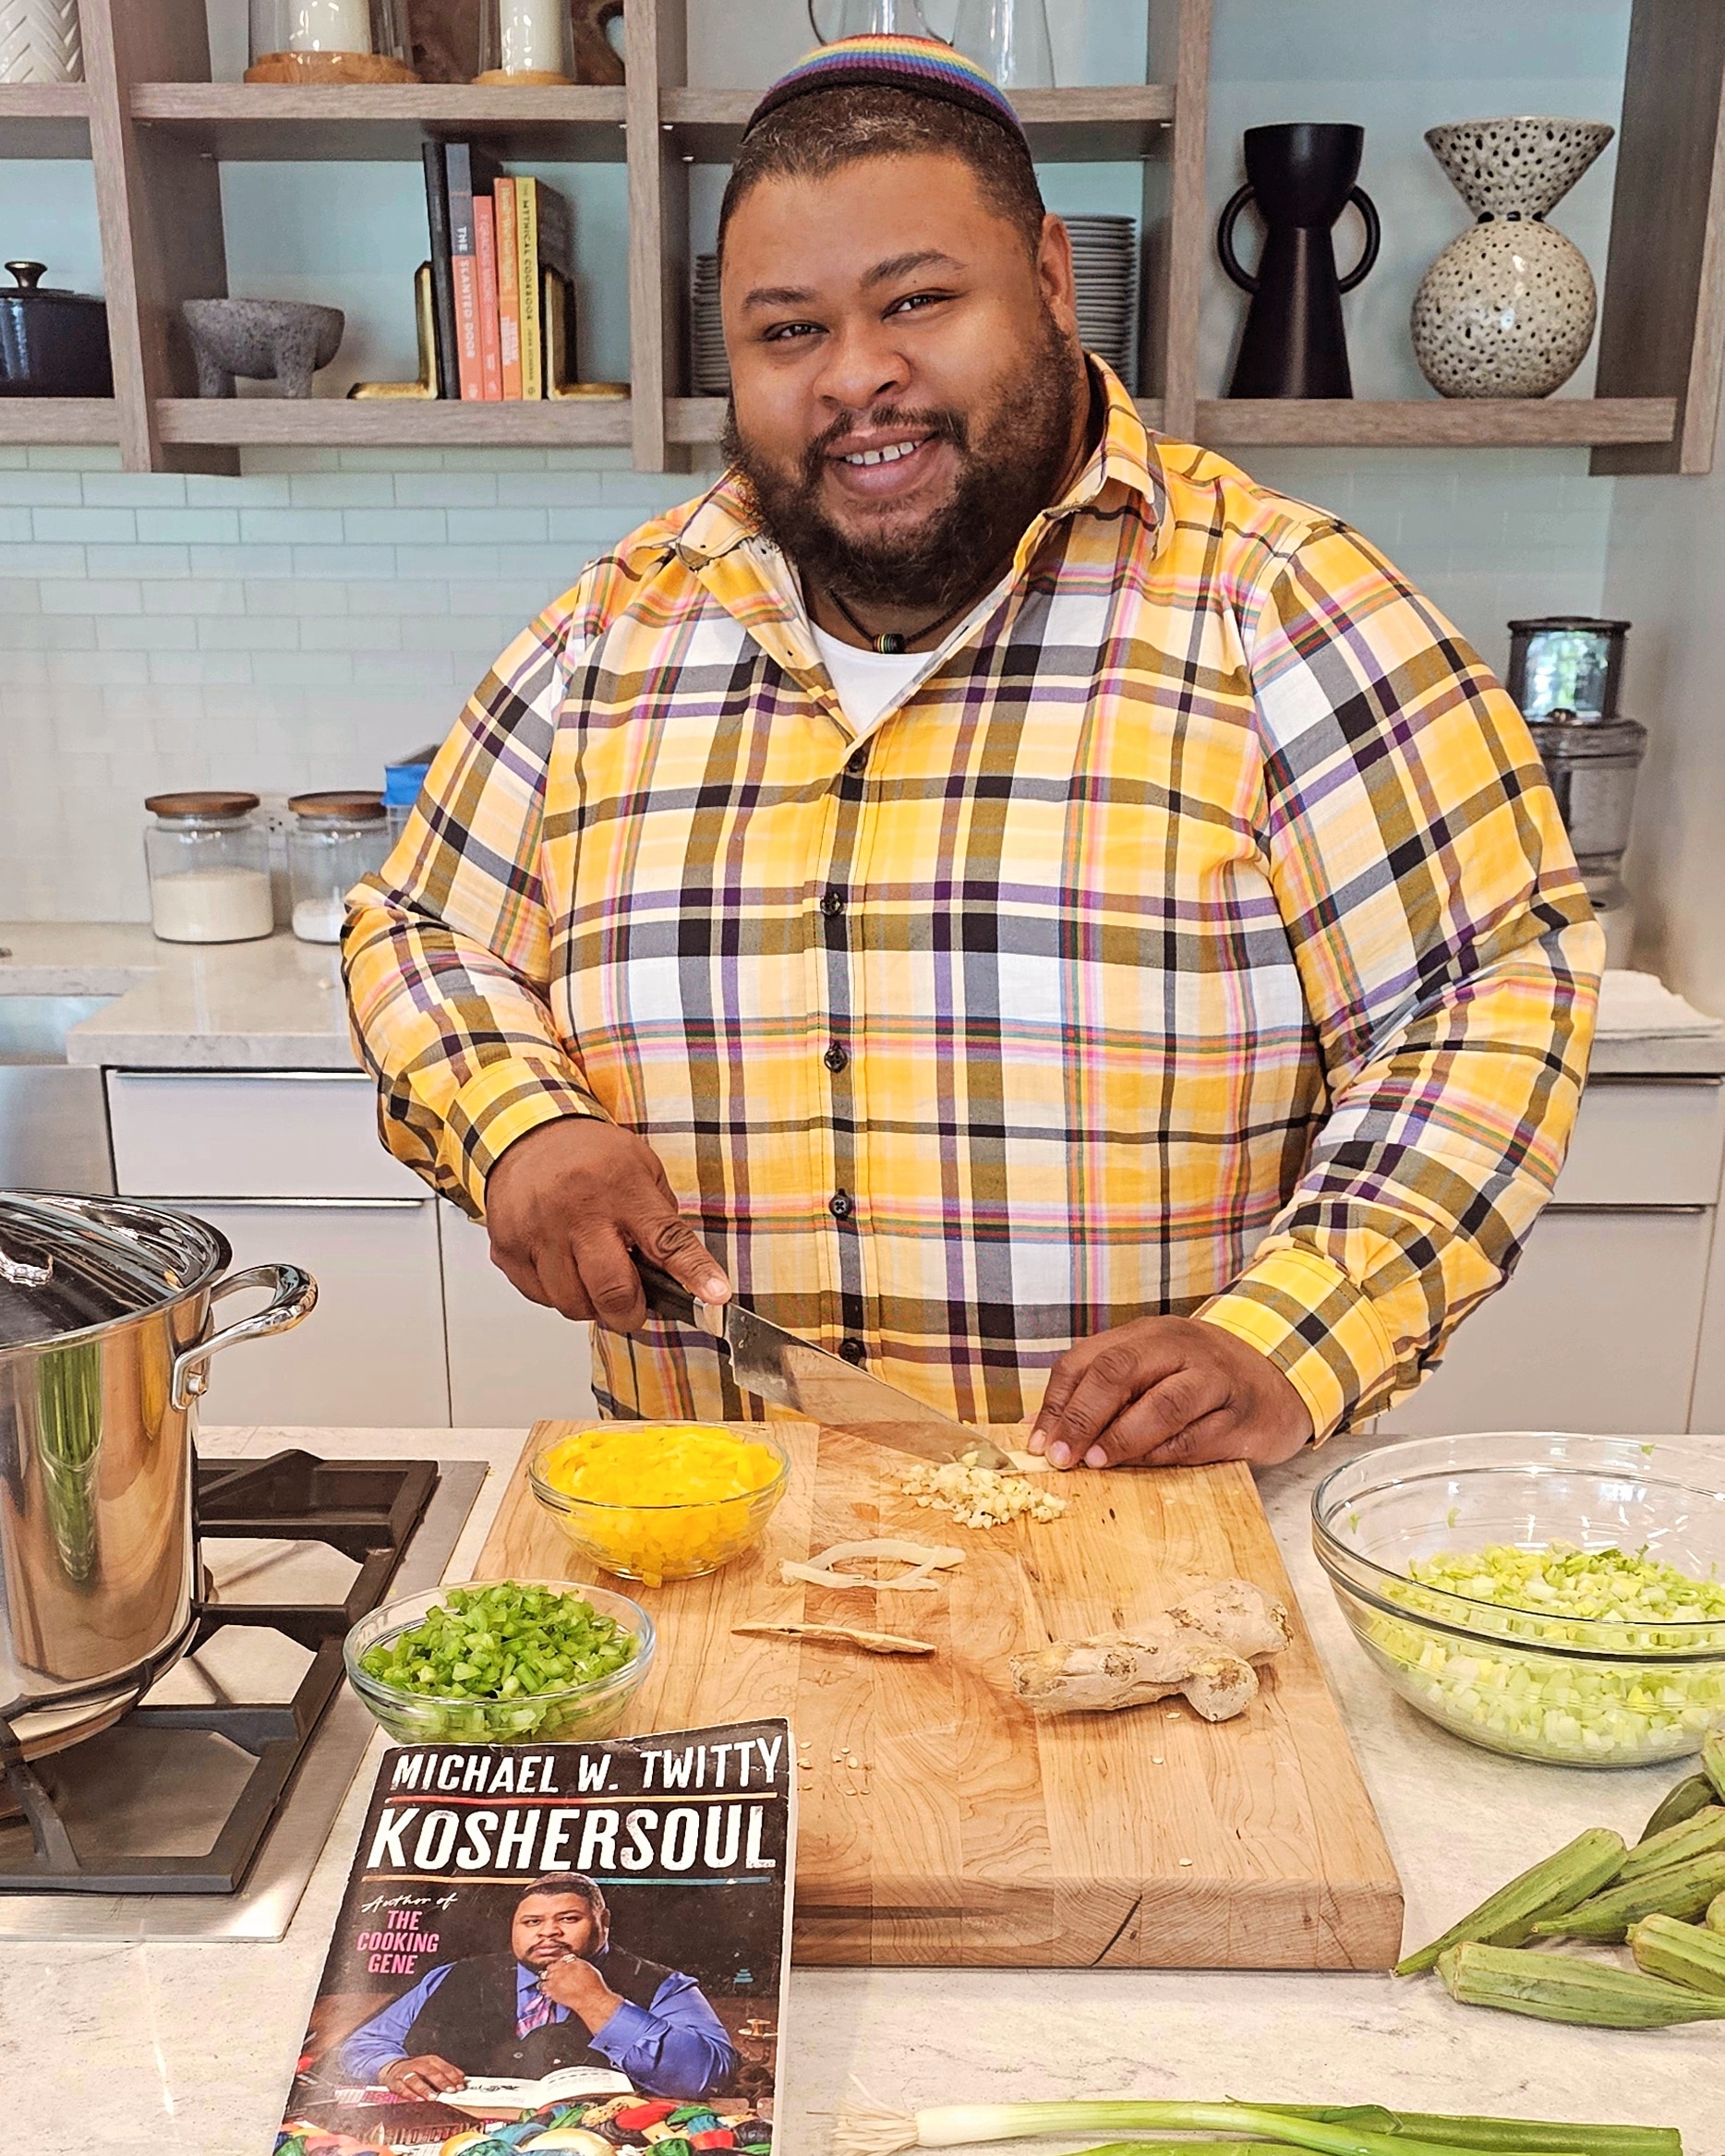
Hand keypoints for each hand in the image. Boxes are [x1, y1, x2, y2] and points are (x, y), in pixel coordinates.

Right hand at [379, 2053, 465, 2099]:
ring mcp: (405, 2073)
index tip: (459, 2085)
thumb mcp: (432, 2067)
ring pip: (415, 2079)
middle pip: (430, 2071)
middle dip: (441, 2081)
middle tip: (450, 2090)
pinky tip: (418, 2100)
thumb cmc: (416, 2070)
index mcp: (428, 2060)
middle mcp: (417, 2064)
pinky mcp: (395, 2082)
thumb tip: (462, 2078)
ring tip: (434, 2097)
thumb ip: (446, 2072)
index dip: (452, 2076)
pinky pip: (402, 2088)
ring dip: (425, 2088)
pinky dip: (410, 2094)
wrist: (393, 2068)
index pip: (442, 2066)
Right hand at [485, 1118, 729, 1329]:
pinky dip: (558, 1293)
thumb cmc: (590, 1155)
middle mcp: (577, 1211)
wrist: (526, 1134)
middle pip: (612, 1289)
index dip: (695, 1274)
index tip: (715, 1297)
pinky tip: (563, 1265)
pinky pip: (540, 1297)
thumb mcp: (641, 1168)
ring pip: (573, 1303)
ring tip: (593, 1276)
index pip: (666, 1241)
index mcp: (621, 1188)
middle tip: (635, 1308)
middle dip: (631, 1313)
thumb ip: (661, 1221)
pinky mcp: (507, 1248)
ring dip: (591, 1304)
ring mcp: (537, 1231)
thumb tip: (683, 1275)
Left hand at [536, 1953, 624, 2031]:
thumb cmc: (594, 1986)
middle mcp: (562, 1969)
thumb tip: (572, 1962)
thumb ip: (577, 1963)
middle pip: (552, 1965)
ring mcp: (556, 1980)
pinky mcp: (552, 1991)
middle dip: (553, 1969)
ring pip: (545, 1974)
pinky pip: (542, 1986)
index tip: (562, 1966)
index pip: (561, 1958)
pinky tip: (547, 1989)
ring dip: (547, 1977)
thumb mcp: (588, 1968)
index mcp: (572, 1961)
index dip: (561, 1963)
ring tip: (551, 1981)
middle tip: (556, 1974)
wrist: (591, 2000)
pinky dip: (544, 1986)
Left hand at [1029, 1316, 1311, 1470]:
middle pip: (1119, 1372)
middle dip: (1082, 1417)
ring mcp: (1215, 1380)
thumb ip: (1105, 1395)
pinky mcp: (1242, 1417)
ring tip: (1096, 1463)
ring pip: (1163, 1405)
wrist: (1279, 1378)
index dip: (1057, 1404)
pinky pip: (1198, 1438)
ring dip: (1123, 1437)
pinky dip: (1164, 1455)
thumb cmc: (1199, 1380)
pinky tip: (1144, 1467)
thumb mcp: (1152, 1371)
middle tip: (1062, 1457)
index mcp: (1146, 1335)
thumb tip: (1047, 1433)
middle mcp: (1179, 1348)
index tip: (1039, 1444)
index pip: (1086, 1360)